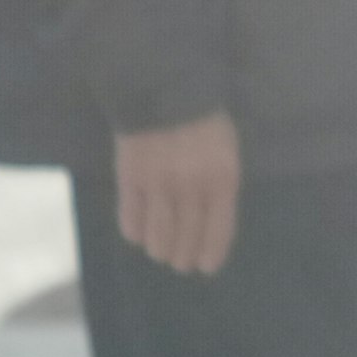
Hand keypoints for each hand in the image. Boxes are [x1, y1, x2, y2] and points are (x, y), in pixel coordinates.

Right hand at [116, 114, 241, 275]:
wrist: (164, 89)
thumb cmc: (204, 120)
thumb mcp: (226, 150)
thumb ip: (220, 184)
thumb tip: (211, 220)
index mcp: (222, 179)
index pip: (219, 229)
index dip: (211, 253)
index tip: (205, 267)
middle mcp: (192, 188)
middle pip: (187, 236)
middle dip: (184, 255)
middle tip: (180, 262)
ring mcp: (159, 184)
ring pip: (158, 234)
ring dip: (160, 249)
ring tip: (160, 252)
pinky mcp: (130, 178)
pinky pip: (131, 217)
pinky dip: (134, 231)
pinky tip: (138, 236)